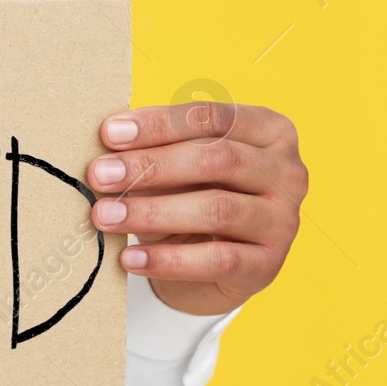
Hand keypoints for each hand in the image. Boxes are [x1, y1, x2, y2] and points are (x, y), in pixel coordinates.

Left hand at [87, 102, 306, 316]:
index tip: (110, 134)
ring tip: (104, 216)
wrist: (217, 266)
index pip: (213, 118)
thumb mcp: (180, 169)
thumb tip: (107, 152)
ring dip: (152, 212)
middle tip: (99, 174)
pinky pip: (216, 259)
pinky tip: (129, 258)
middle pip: (216, 160)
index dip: (159, 124)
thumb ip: (155, 153)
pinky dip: (167, 260)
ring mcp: (283, 220)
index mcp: (269, 131)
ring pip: (217, 209)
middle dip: (151, 166)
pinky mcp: (268, 264)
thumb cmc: (196, 197)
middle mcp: (287, 172)